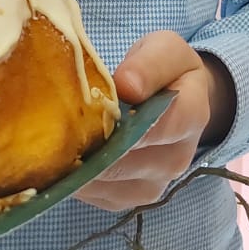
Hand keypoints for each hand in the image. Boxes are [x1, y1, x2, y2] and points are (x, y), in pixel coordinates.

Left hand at [74, 31, 235, 211]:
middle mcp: (177, 159)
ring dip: (78, 161)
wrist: (175, 99)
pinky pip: (94, 195)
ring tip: (57, 136)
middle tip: (57, 121)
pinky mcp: (129, 200)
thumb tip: (127, 87)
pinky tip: (66, 153)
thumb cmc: (164, 70)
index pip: (161, 126)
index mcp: (191, 116)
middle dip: (90, 142)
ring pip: (104, 181)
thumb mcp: (164, 50)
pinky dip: (74, 176)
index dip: (125, 122)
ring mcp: (153, 185)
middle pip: (125, 161)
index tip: (95, 107)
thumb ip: (150, 63)